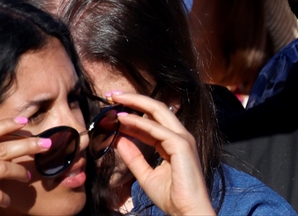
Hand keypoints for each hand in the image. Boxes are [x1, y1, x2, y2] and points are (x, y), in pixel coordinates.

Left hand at [106, 91, 214, 215]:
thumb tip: (118, 139)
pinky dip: (139, 122)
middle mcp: (179, 137)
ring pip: (157, 111)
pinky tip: (123, 119)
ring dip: (134, 103)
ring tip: (114, 99)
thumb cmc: (171, 197)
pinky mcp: (181, 146)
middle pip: (155, 108)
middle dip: (132, 98)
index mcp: (172, 142)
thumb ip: (132, 156)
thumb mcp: (145, 174)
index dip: (131, 112)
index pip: (150, 119)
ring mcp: (182, 139)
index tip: (111, 108)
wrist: (186, 212)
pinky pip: (156, 128)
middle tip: (110, 95)